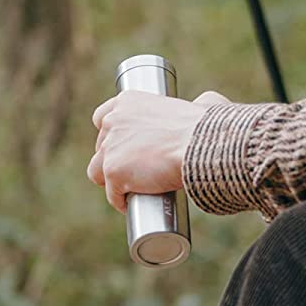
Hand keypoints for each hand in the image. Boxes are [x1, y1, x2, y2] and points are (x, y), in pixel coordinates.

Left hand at [87, 89, 230, 212]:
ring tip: (131, 190)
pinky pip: (112, 194)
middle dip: (116, 159)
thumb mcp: (202, 103)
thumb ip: (199, 101)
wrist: (202, 146)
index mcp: (128, 102)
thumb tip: (206, 103)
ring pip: (98, 171)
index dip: (114, 135)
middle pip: (101, 146)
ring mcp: (110, 147)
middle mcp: (113, 121)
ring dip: (113, 181)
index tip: (128, 148)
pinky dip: (122, 201)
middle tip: (137, 171)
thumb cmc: (208, 127)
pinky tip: (132, 204)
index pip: (103, 118)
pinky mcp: (113, 171)